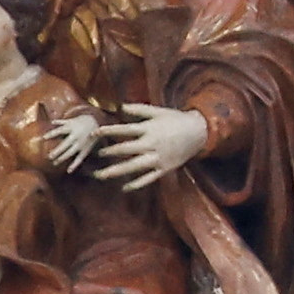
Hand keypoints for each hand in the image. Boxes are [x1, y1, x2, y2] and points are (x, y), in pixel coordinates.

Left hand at [89, 102, 213, 188]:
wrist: (200, 132)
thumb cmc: (177, 120)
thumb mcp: (159, 112)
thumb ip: (139, 110)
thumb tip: (121, 106)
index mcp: (149, 129)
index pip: (124, 130)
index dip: (108, 131)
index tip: (94, 133)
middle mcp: (152, 144)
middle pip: (126, 149)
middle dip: (109, 152)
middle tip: (96, 154)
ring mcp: (158, 158)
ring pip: (134, 166)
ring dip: (116, 171)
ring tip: (100, 175)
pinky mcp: (164, 168)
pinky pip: (148, 178)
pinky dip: (136, 184)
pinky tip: (124, 187)